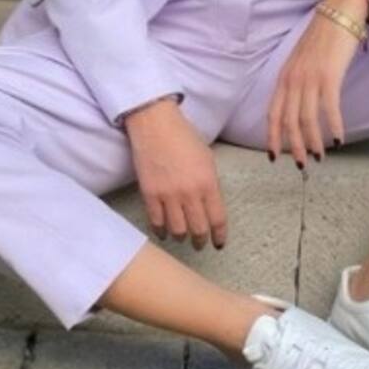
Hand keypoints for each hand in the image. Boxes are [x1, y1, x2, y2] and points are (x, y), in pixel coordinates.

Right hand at [124, 97, 227, 250]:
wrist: (155, 125)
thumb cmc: (184, 136)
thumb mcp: (207, 158)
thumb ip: (210, 183)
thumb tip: (210, 204)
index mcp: (208, 182)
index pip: (217, 219)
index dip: (219, 235)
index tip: (218, 243)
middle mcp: (189, 192)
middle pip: (198, 229)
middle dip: (201, 240)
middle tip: (200, 244)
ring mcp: (168, 195)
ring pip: (177, 230)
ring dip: (181, 237)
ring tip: (182, 237)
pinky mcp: (149, 194)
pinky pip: (156, 222)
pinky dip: (162, 231)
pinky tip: (165, 232)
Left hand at [267, 0, 368, 167]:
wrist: (338, 13)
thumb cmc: (323, 37)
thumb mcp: (301, 60)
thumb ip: (296, 81)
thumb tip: (298, 106)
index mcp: (284, 76)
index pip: (272, 113)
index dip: (272, 137)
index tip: (274, 156)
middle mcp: (293, 79)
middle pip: (288, 121)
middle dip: (293, 146)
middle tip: (300, 165)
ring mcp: (310, 78)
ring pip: (307, 119)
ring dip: (313, 142)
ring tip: (319, 157)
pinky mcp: (330, 76)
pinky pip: (330, 108)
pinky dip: (334, 126)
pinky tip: (338, 139)